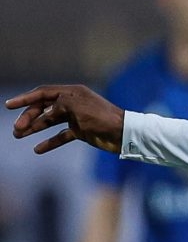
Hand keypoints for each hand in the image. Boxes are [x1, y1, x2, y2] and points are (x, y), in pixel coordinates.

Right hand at [7, 85, 126, 155]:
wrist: (123, 134)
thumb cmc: (101, 117)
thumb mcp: (75, 107)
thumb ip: (56, 107)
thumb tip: (44, 115)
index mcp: (71, 92)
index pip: (42, 93)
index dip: (25, 99)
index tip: (8, 105)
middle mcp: (72, 102)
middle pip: (44, 108)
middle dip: (29, 117)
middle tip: (17, 129)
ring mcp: (76, 117)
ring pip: (50, 122)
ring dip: (34, 128)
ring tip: (19, 135)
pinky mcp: (81, 131)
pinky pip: (61, 136)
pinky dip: (50, 142)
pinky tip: (38, 149)